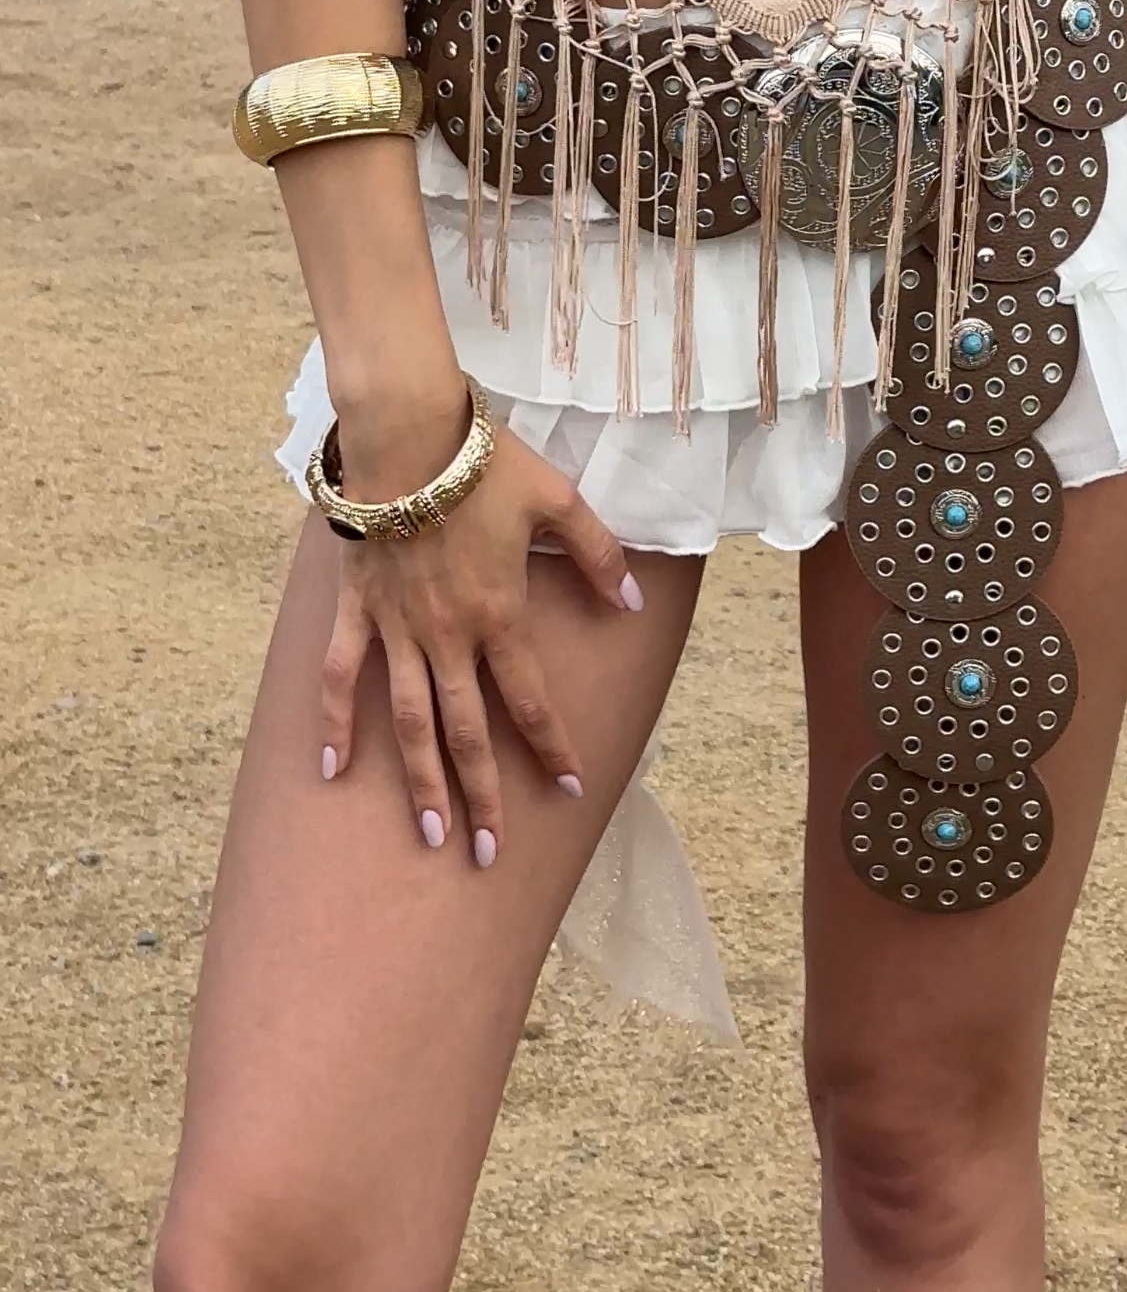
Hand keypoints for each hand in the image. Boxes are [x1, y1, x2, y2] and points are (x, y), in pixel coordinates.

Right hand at [316, 420, 643, 862]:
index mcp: (499, 616)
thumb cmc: (484, 464)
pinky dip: (336, 723)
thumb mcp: (558, 500)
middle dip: (482, 796)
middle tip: (490, 855)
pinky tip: (330, 769)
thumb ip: (597, 553)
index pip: (531, 700)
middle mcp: (448, 637)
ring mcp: (398, 629)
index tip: (571, 789)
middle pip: (467, 733)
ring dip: (420, 781)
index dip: (552, 748)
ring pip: (410, 722)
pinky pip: (343, 676)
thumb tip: (631, 600)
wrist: (407, 436)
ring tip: (430, 834)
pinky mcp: (358, 611)